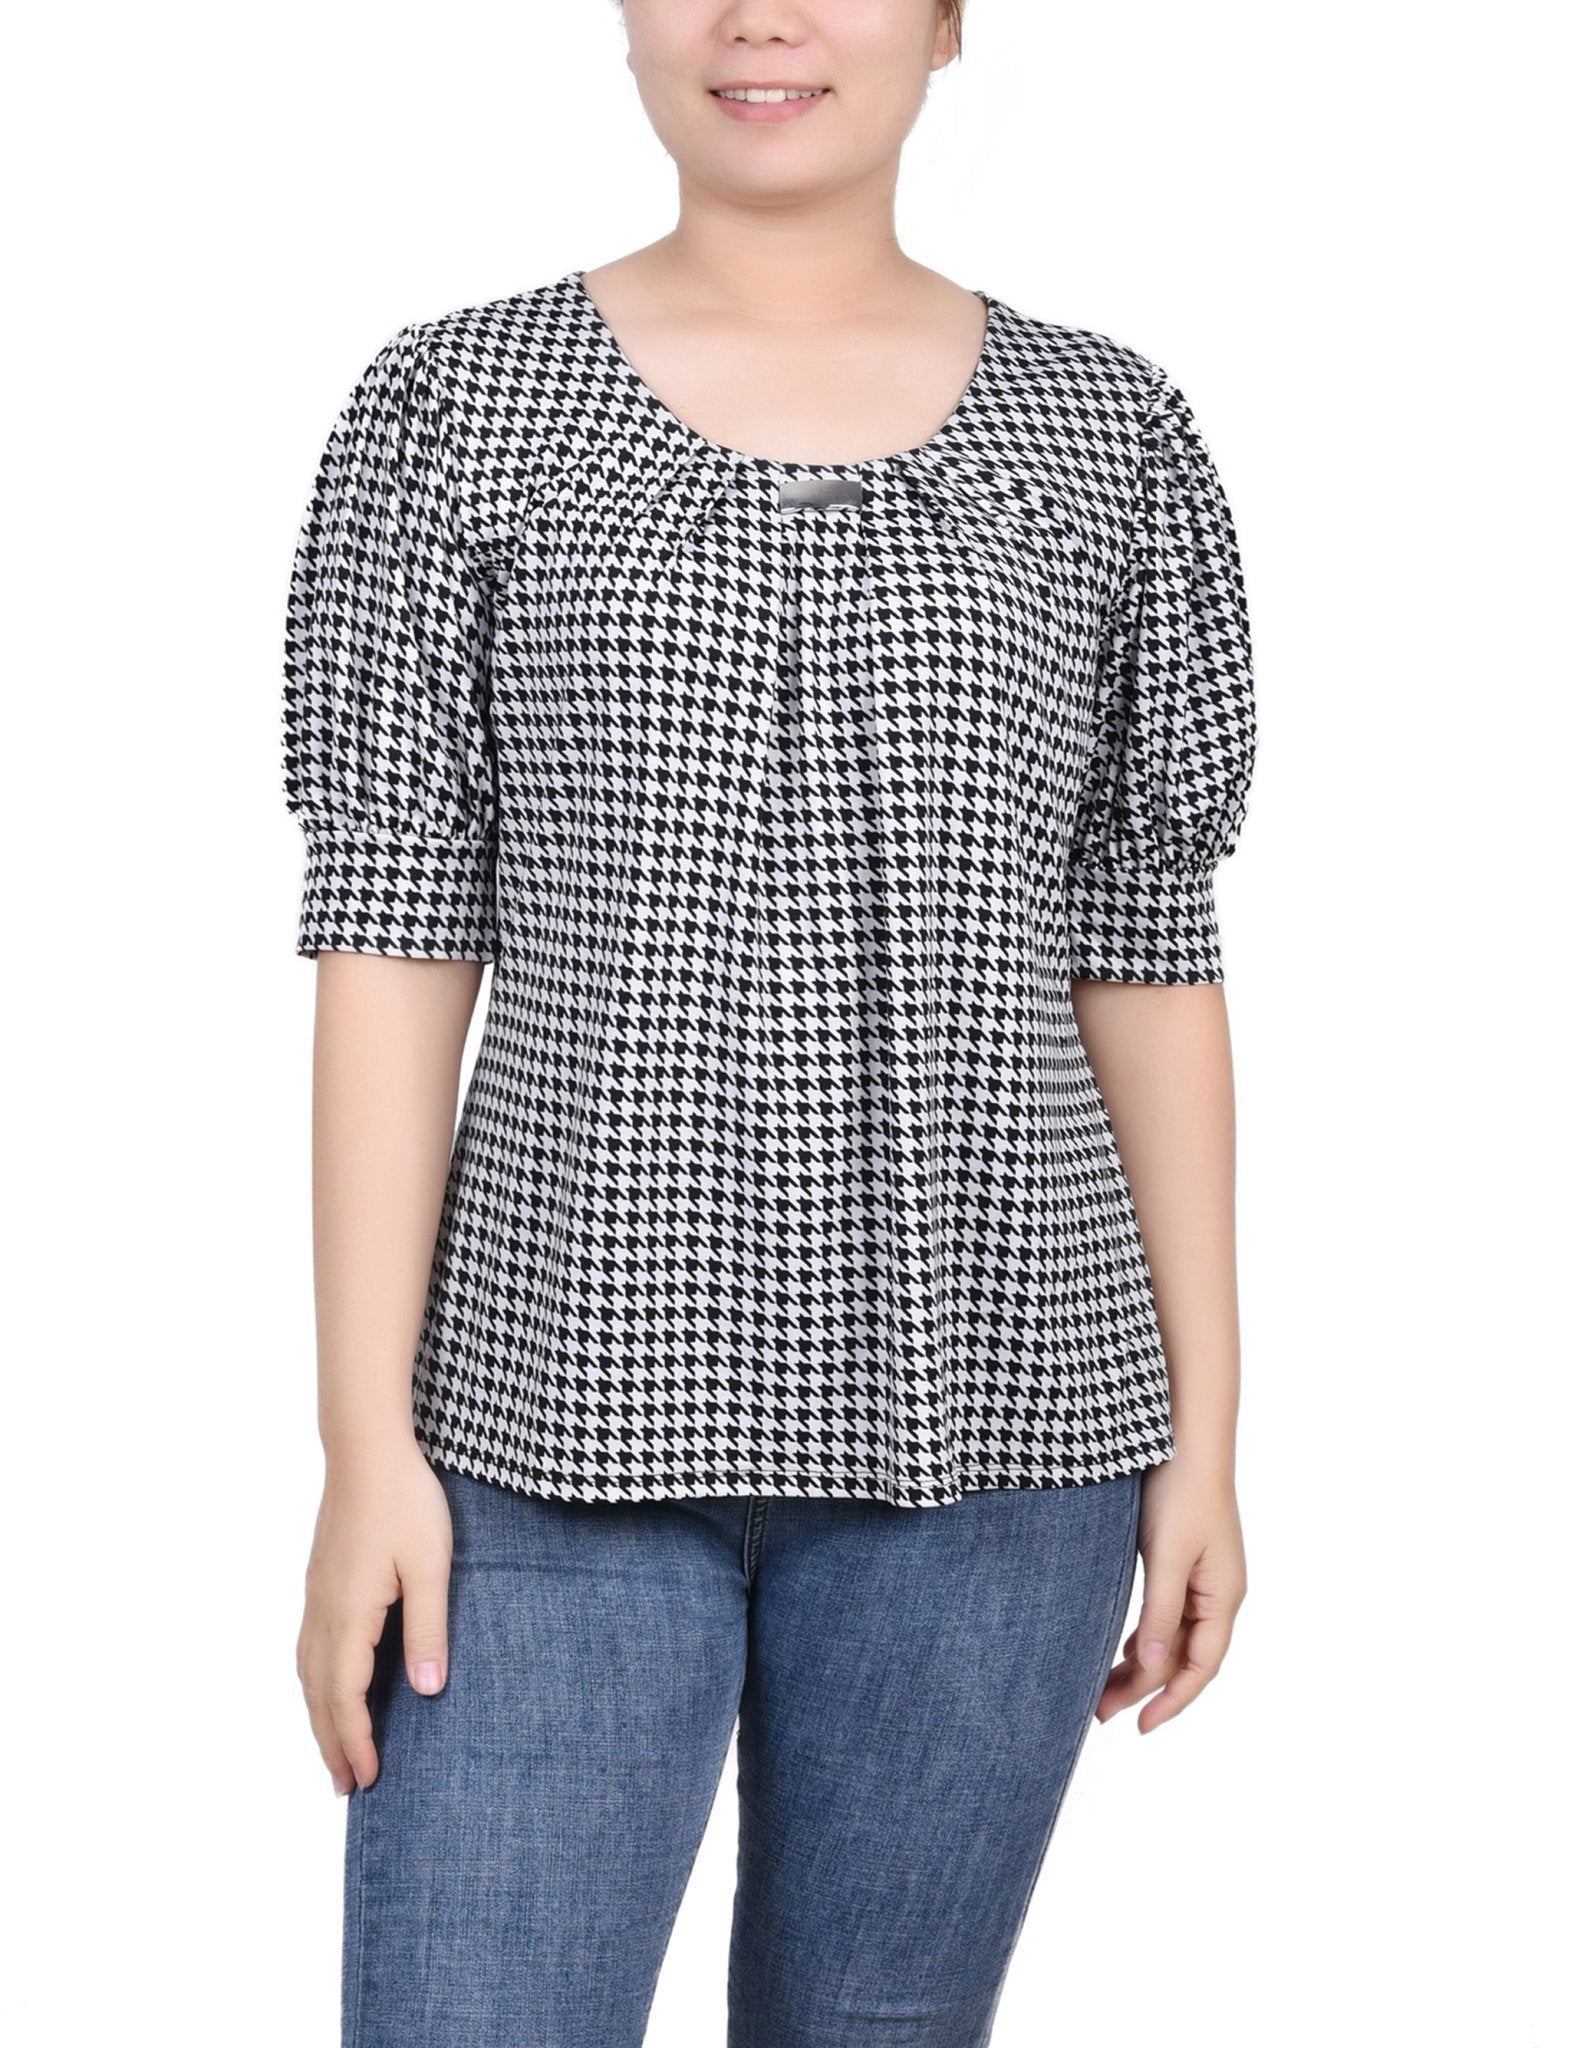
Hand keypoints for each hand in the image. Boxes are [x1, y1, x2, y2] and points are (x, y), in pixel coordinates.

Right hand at [295, 1436, 452, 1794]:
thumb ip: (428, 1628)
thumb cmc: (405, 1501)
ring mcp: (317, 1595)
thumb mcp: (430, 1566)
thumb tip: (426, 1690)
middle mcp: (323, 1611)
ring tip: (335, 1749)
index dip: (356, 1741)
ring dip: (320, 1715)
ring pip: (308, 1672)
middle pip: (319, 1694)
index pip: (346, 1696)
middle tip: (346, 1787)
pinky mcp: (321, 1580)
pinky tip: (327, 1684)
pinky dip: (315, 1682)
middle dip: (331, 1743)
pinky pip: (309, 1647)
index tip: (368, 1779)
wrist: (366, 1449)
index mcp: (349, 1614)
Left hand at [1096, 1456, 1246, 1733]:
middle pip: (1183, 1657)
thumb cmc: (1181, 1492)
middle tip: (1101, 1712)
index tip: (1140, 1727)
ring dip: (1142, 1664)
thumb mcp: (1168, 1555)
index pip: (1200, 1667)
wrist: (1186, 1437)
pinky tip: (1123, 1646)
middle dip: (1145, 1688)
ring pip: (1174, 1637)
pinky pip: (1169, 1614)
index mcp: (1222, 1597)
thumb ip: (1160, 1612)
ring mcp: (1204, 1578)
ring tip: (1103, 1689)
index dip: (1171, 1701)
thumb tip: (1152, 1667)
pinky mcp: (1185, 1560)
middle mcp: (1218, 1593)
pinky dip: (1146, 1636)